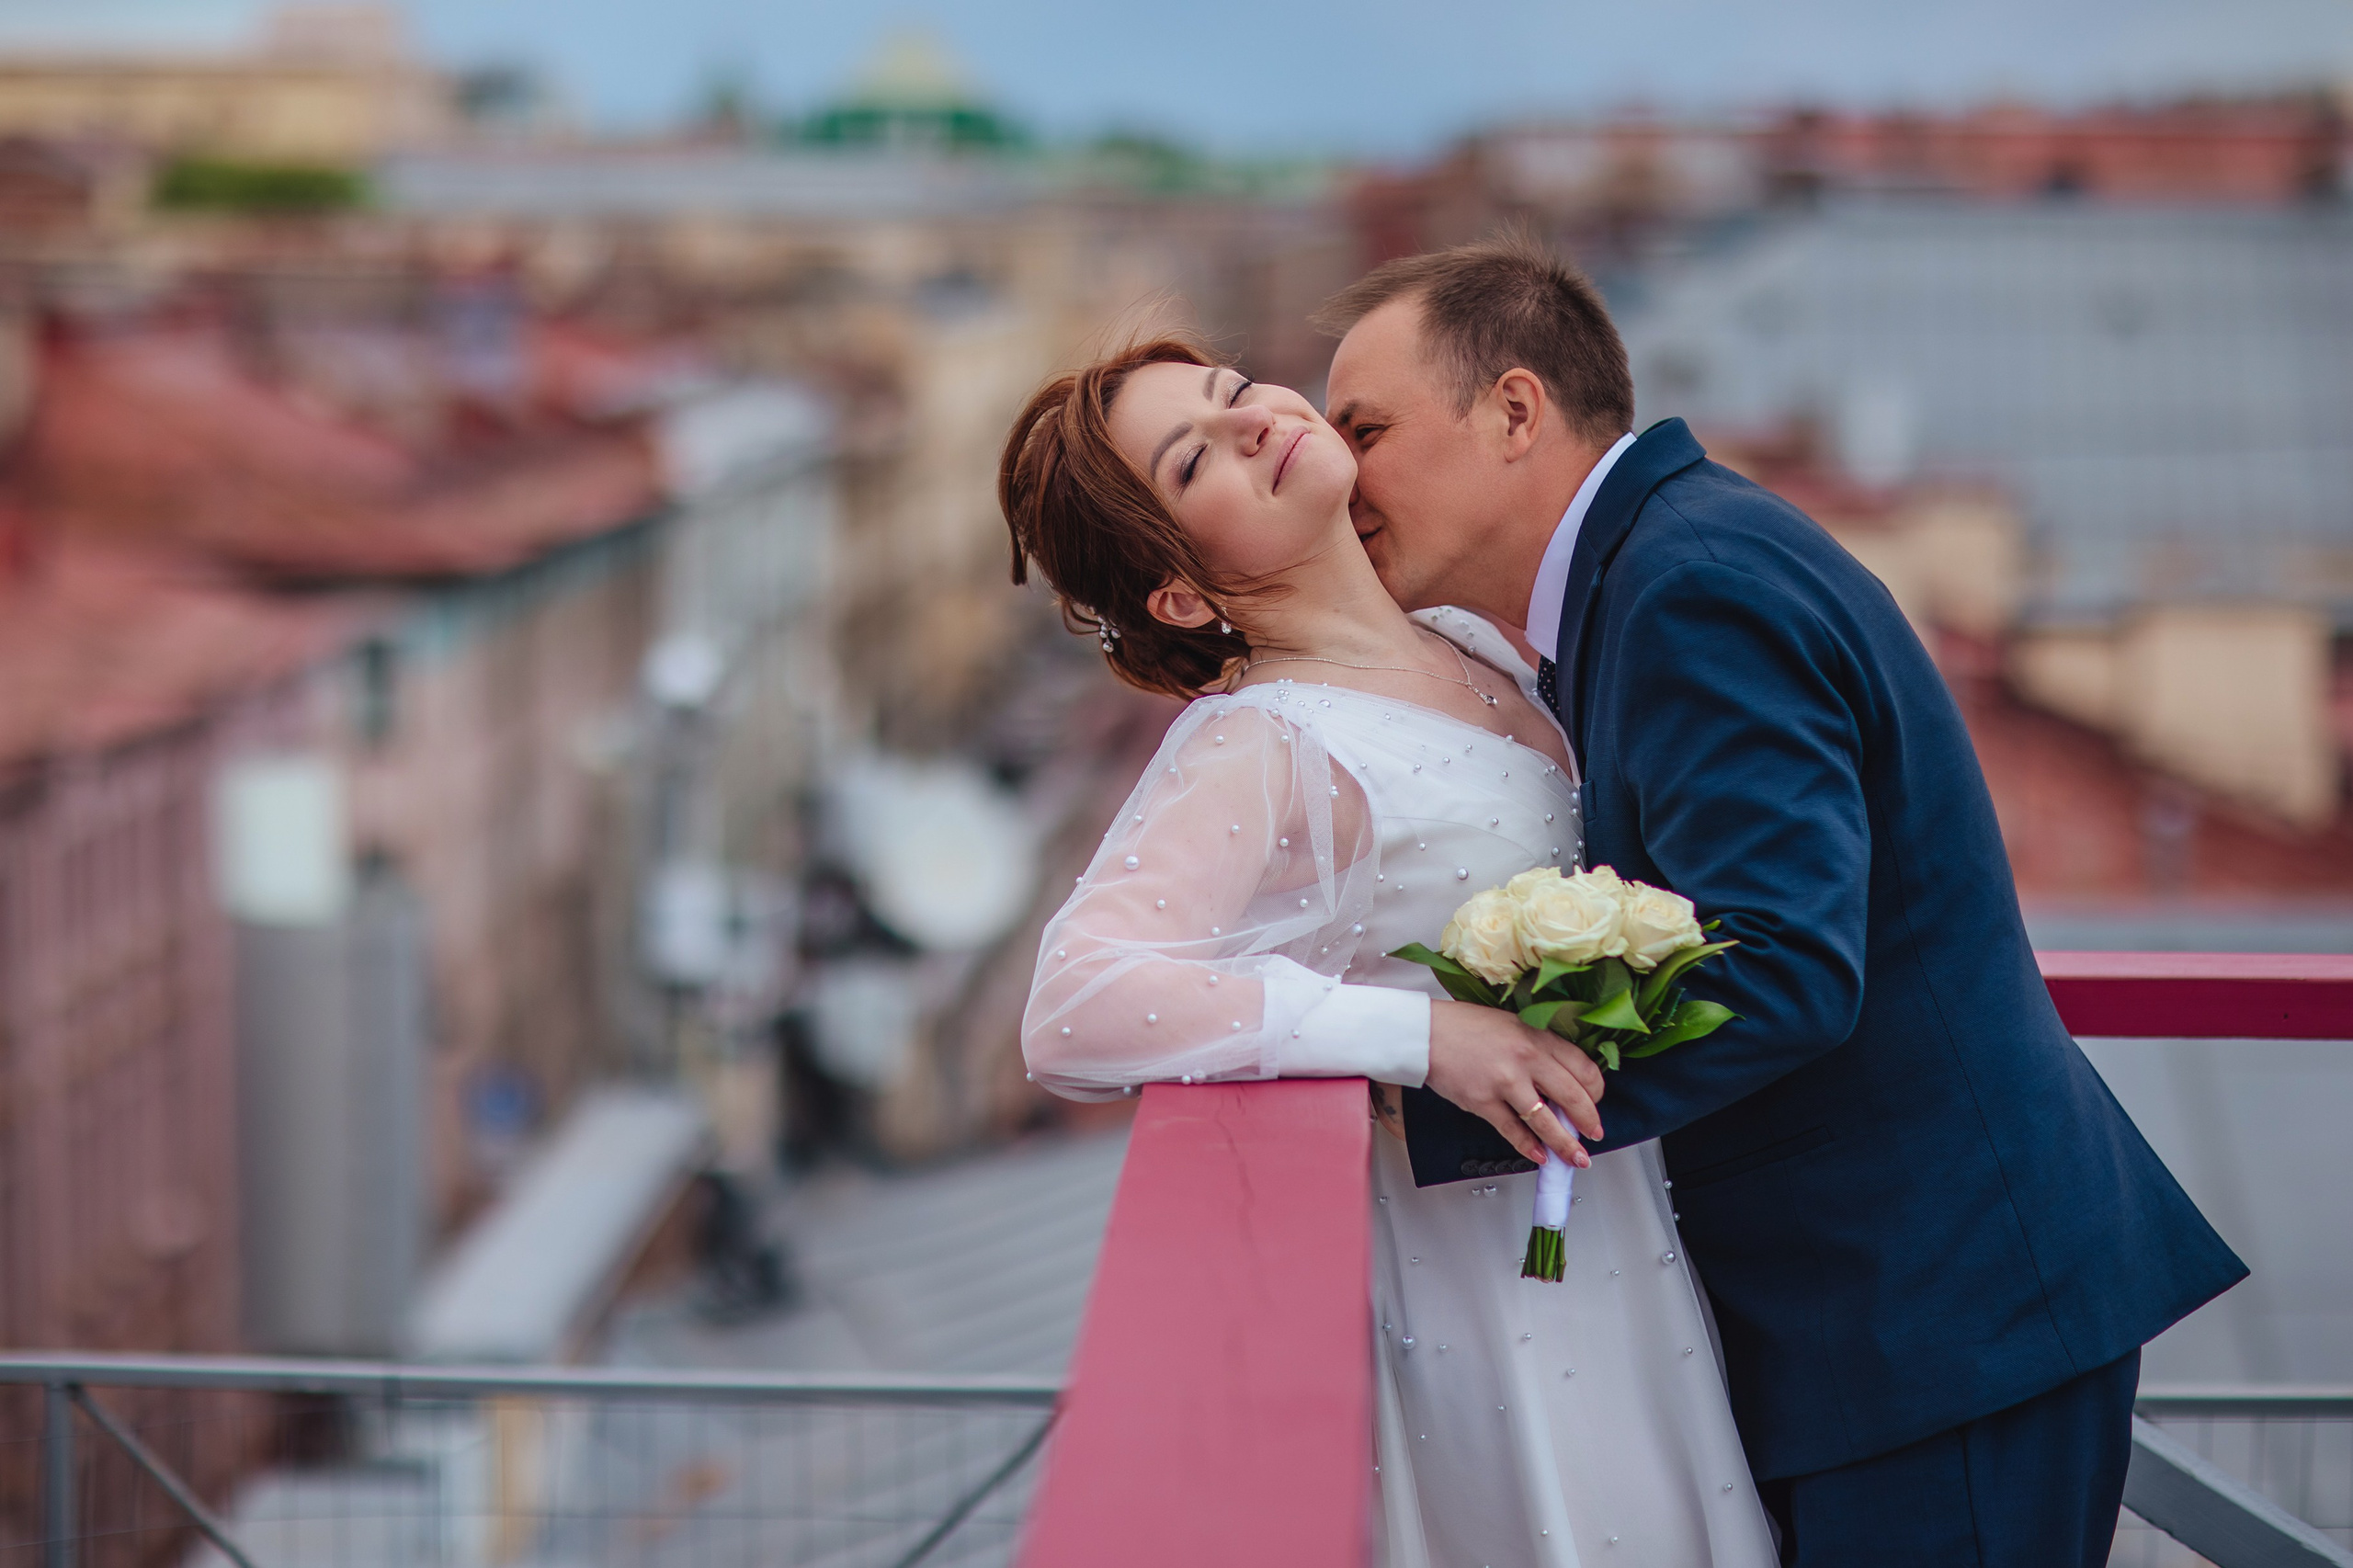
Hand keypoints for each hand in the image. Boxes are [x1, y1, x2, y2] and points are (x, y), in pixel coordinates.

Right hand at [1425, 1000, 1605, 1167]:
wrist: (1425, 1033)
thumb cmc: (1465, 1027)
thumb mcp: (1512, 1025)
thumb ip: (1537, 1049)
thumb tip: (1558, 1081)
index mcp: (1536, 1037)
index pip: (1582, 1067)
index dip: (1596, 1090)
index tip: (1596, 1102)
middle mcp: (1525, 1058)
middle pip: (1573, 1096)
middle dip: (1589, 1121)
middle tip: (1594, 1134)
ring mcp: (1505, 1082)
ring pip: (1547, 1121)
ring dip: (1566, 1144)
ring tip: (1576, 1158)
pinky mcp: (1483, 1102)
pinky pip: (1513, 1131)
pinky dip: (1529, 1147)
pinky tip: (1540, 1155)